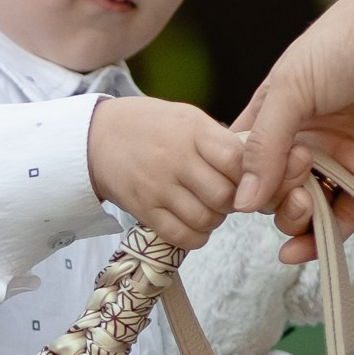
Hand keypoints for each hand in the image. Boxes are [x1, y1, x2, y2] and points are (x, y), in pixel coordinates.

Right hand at [87, 96, 246, 250]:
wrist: (98, 137)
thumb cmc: (152, 126)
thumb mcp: (188, 118)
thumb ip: (219, 141)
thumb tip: (255, 169)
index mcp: (193, 131)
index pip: (236, 159)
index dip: (250, 174)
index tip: (246, 177)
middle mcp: (176, 159)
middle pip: (224, 196)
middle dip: (233, 201)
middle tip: (227, 197)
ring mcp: (158, 187)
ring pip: (205, 219)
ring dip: (215, 220)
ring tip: (208, 208)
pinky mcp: (144, 209)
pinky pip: (181, 236)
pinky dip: (195, 236)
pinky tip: (194, 224)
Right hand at [230, 0, 353, 233]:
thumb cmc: (348, 41)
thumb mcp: (290, 87)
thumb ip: (264, 147)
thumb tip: (242, 203)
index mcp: (276, 113)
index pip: (244, 161)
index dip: (239, 179)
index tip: (242, 182)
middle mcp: (305, 139)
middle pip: (274, 190)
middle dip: (275, 197)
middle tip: (294, 176)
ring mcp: (340, 158)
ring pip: (308, 208)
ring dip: (297, 219)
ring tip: (303, 205)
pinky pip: (347, 214)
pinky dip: (326, 235)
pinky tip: (304, 248)